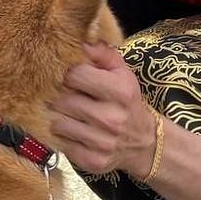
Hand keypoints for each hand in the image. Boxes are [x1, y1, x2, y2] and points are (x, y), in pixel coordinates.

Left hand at [48, 42, 156, 176]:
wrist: (143, 141)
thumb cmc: (126, 101)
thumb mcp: (121, 73)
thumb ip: (102, 53)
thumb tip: (81, 39)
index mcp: (120, 91)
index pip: (75, 75)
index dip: (66, 74)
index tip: (68, 77)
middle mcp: (111, 118)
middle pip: (62, 100)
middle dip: (59, 96)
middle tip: (63, 96)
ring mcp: (102, 142)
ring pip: (58, 123)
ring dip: (58, 117)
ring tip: (67, 113)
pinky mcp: (92, 161)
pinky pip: (61, 143)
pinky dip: (62, 136)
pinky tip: (72, 131)